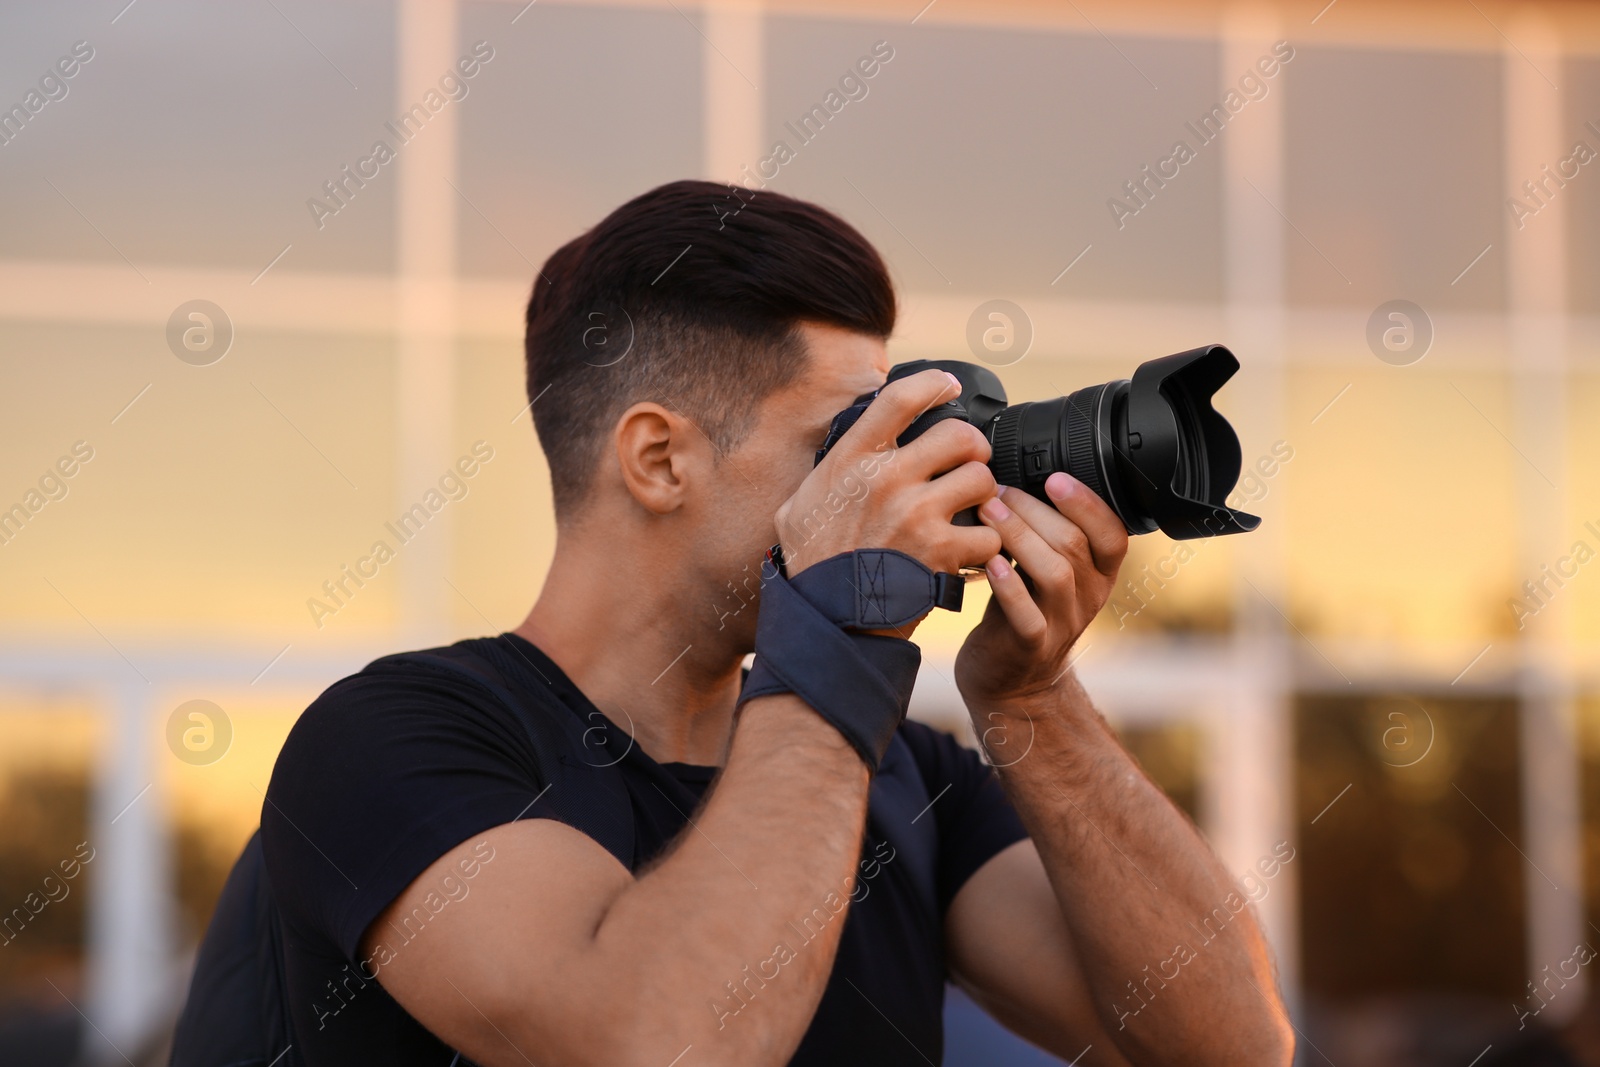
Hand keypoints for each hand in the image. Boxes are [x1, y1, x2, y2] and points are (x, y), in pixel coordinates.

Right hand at [774, 370, 1000, 601]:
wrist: (829, 617)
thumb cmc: (815, 562)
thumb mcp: (801, 504)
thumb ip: (830, 474)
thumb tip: (845, 448)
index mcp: (852, 459)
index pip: (900, 398)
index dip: (933, 384)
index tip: (949, 387)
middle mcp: (887, 479)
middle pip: (960, 434)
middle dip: (973, 448)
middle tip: (970, 464)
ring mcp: (917, 514)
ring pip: (982, 480)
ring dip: (985, 496)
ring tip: (973, 511)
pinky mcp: (942, 551)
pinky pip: (990, 534)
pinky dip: (987, 546)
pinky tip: (971, 553)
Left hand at [955, 473, 1127, 708]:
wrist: (1011, 680)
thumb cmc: (1023, 609)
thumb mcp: (1044, 568)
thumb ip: (1043, 532)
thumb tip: (1016, 474)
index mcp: (1099, 573)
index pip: (1113, 534)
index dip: (1088, 503)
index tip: (1054, 477)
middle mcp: (1089, 597)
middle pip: (1076, 544)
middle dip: (1036, 510)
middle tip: (998, 489)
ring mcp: (1063, 623)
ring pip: (1055, 573)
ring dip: (1020, 536)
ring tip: (989, 512)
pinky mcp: (1031, 645)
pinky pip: (1027, 614)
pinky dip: (1009, 586)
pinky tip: (989, 561)